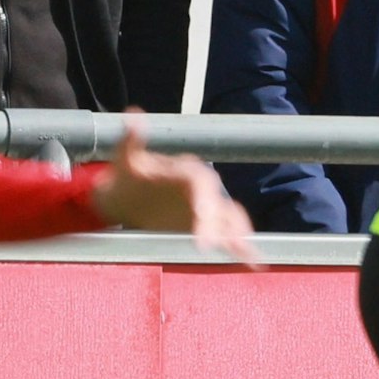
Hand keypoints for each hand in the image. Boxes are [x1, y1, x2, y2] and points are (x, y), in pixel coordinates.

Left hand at [91, 115, 261, 268]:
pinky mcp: (207, 227)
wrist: (125, 198)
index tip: (201, 216)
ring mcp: (206, 209)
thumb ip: (130, 142)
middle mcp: (201, 189)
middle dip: (216, 224)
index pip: (200, 181)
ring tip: (243, 252)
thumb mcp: (125, 160)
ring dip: (237, 234)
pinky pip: (228, 234)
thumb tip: (133, 116)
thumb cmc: (128, 179)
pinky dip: (242, 247)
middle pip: (217, 204)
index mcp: (185, 171)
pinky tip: (253, 262)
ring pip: (229, 218)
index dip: (204, 198)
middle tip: (209, 246)